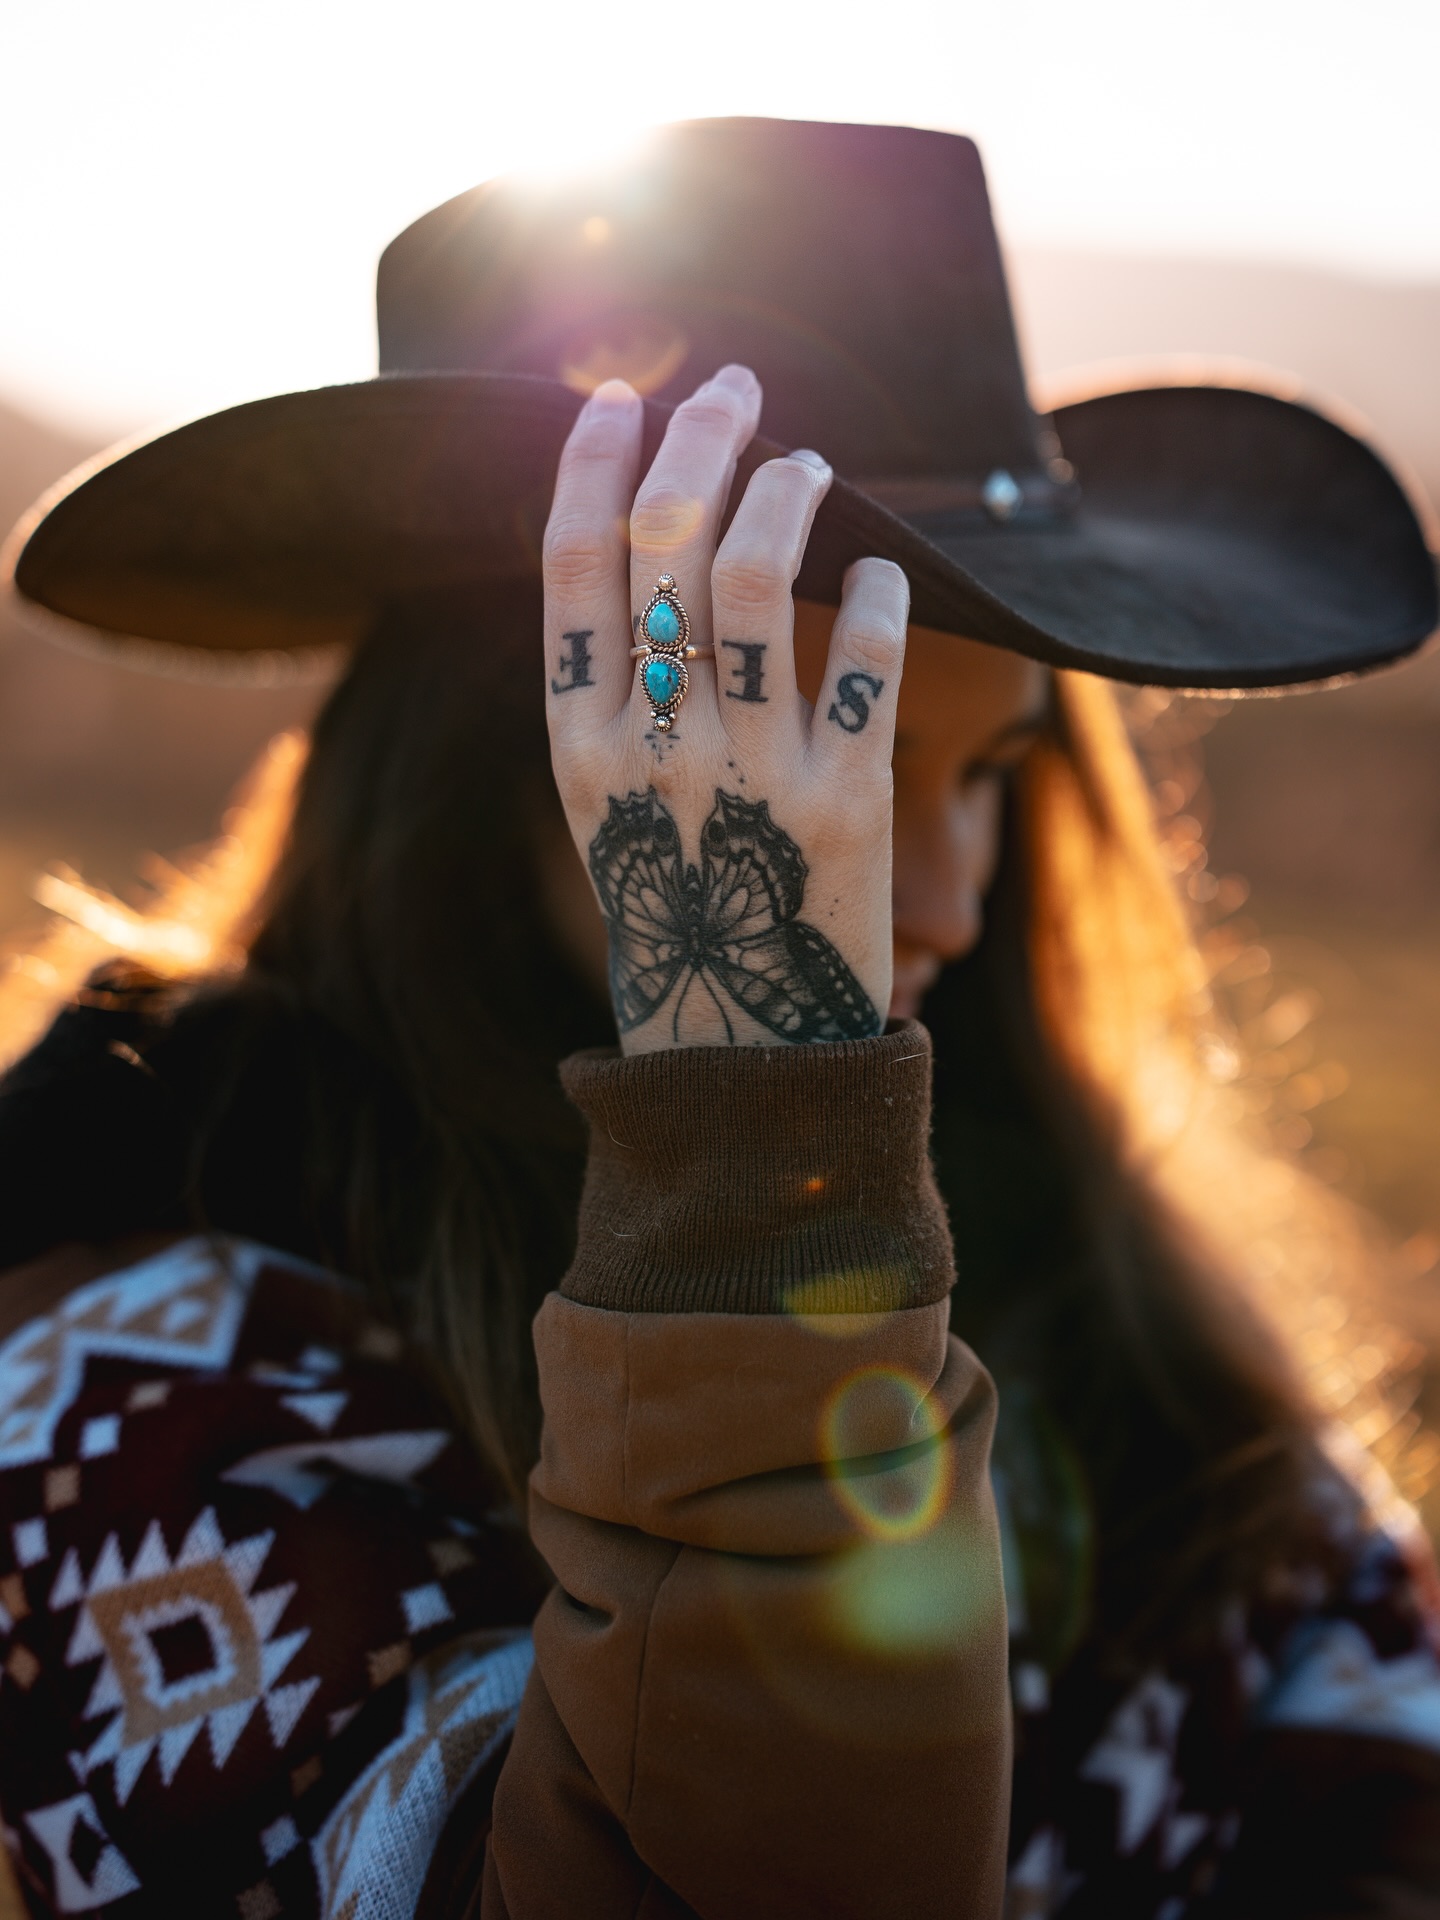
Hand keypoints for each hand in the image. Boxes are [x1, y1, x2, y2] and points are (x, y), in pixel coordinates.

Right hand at [542, 365, 908, 1052]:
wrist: (744, 1049)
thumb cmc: (678, 911)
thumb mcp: (611, 806)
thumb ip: (615, 693)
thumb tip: (650, 550)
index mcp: (579, 745)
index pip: (571, 564)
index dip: (592, 461)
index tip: (620, 397)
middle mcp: (653, 751)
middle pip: (667, 541)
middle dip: (701, 438)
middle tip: (735, 389)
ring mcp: (750, 778)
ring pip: (762, 579)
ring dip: (789, 494)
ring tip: (809, 467)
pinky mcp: (848, 808)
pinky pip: (869, 667)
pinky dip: (884, 600)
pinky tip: (887, 576)